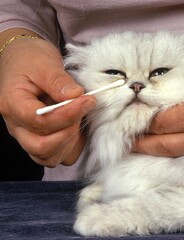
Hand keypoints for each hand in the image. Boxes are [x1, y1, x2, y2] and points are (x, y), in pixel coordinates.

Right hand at [0, 29, 95, 166]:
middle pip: (41, 146)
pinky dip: (70, 148)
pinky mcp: (40, 139)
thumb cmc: (31, 60)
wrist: (25, 60)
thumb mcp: (44, 63)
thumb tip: (76, 96)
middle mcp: (16, 125)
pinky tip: (78, 129)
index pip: (38, 121)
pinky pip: (56, 156)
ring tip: (79, 119)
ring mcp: (27, 135)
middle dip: (68, 132)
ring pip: (48, 156)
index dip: (66, 115)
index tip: (86, 100)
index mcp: (12, 104)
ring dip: (70, 142)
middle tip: (83, 110)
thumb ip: (59, 81)